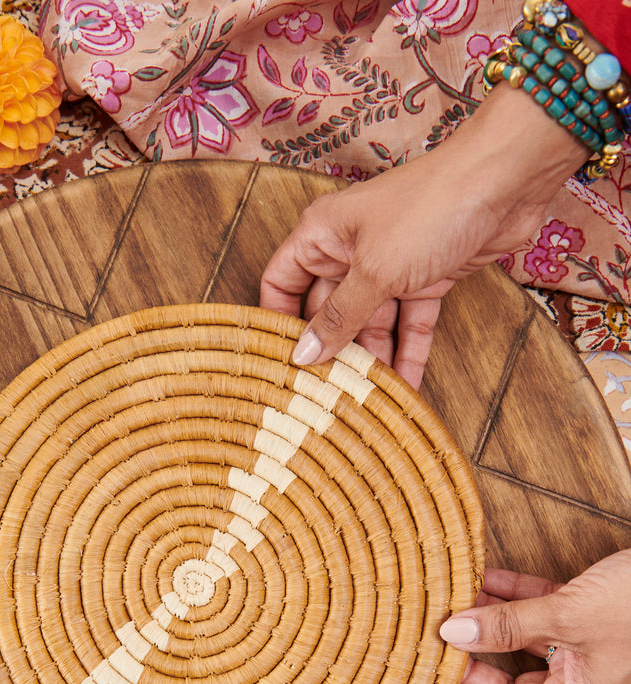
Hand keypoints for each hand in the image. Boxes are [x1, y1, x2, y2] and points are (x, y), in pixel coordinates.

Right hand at [259, 85, 586, 388]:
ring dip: (372, 361)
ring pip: (371, 324)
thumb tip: (304, 354)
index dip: (276, 321)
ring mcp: (389, 266)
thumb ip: (339, 316)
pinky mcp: (426, 279)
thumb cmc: (430, 207)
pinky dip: (410, 353)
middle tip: (323, 398)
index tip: (276, 364)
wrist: (506, 182)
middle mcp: (350, 250)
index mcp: (322, 234)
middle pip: (327, 311)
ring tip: (363, 403)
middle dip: (329, 352)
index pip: (281, 282)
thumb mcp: (375, 270)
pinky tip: (405, 389)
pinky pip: (410, 325)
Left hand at [435, 551, 630, 683]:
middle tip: (424, 649)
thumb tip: (452, 632)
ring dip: (485, 624)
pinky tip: (481, 578)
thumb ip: (508, 625)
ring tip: (445, 607)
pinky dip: (512, 597)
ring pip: (520, 647)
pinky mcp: (589, 617)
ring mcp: (584, 652)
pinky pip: (540, 613)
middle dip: (466, 666)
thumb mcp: (570, 617)